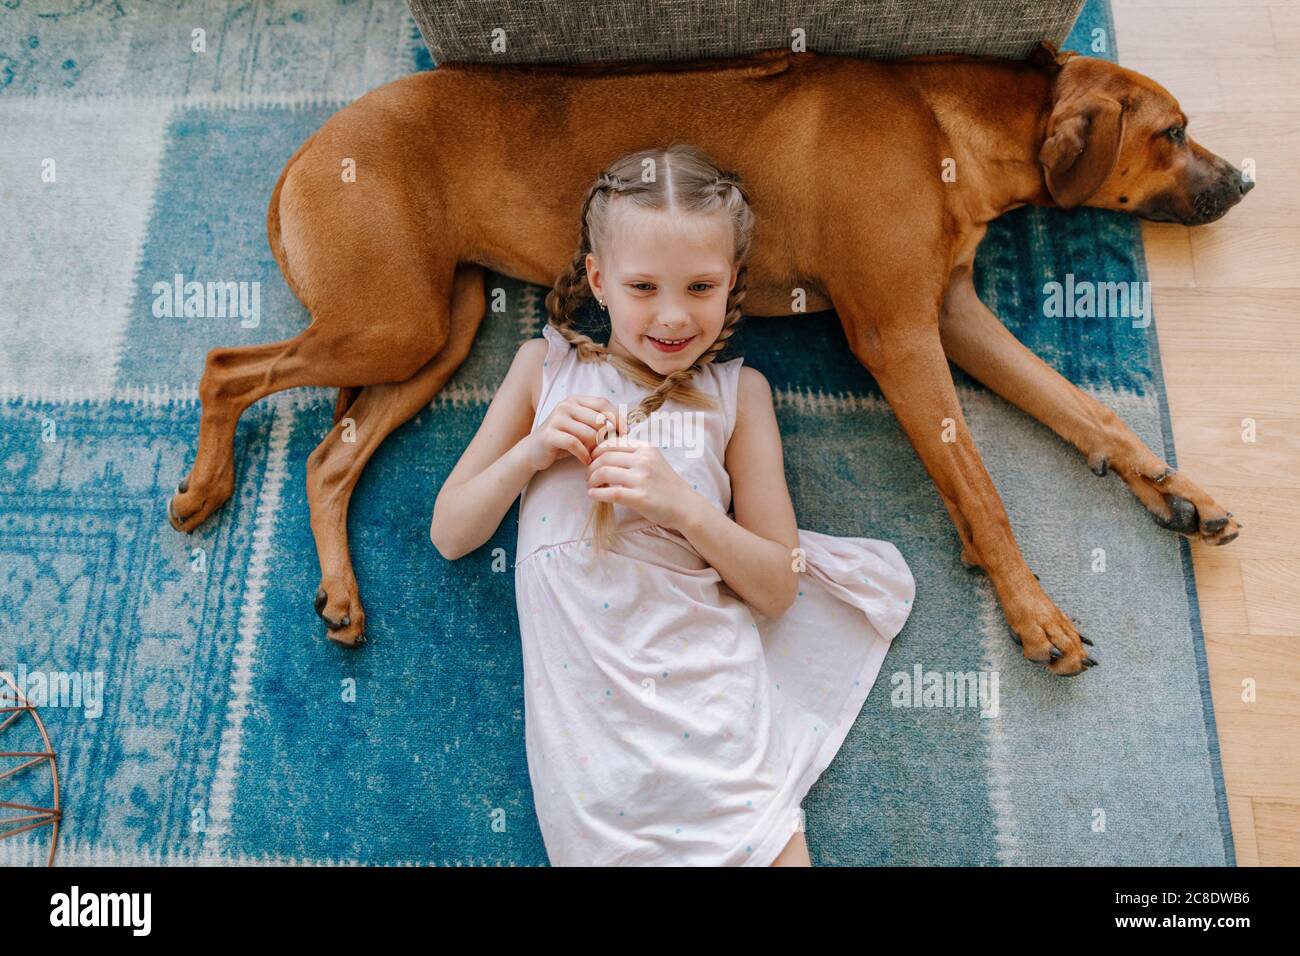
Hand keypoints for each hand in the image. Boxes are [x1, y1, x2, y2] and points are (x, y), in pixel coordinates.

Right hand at [523, 395, 624, 471]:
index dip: (617, 417)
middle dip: (608, 436)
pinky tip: (586, 461)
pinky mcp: (550, 434)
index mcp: (576, 400)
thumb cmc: (564, 440)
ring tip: (596, 457)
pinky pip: (575, 444)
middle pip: (599, 419)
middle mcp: (566, 405)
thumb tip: (627, 428)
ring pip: (589, 432)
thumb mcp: (583, 428)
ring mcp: (557, 418)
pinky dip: (583, 454)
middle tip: (609, 450)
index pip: (603, 403)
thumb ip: (600, 424)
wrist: (534, 451)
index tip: (626, 433)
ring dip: (596, 447)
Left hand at [585, 436, 702, 528]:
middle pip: (605, 457)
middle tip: (588, 476)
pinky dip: (597, 493)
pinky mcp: (640, 498)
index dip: (596, 451)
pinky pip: (610, 493)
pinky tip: (593, 495)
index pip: (612, 443)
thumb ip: (633, 454)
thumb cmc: (666, 484)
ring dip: (592, 480)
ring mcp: (642, 479)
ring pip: (604, 473)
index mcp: (646, 448)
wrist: (685, 505)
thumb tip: (603, 452)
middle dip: (591, 467)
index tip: (592, 460)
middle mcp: (644, 460)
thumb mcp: (653, 460)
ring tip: (591, 486)